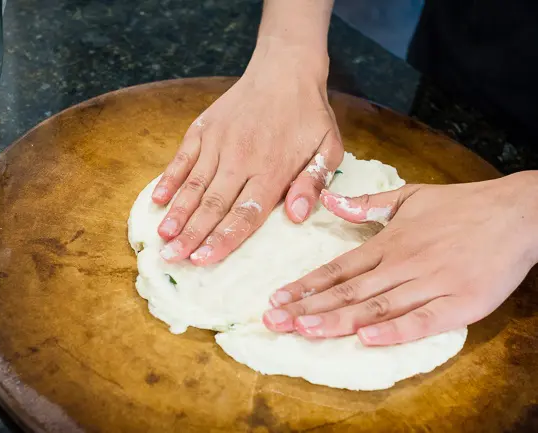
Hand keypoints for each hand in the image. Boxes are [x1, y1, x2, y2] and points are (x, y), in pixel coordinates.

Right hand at [152, 38, 342, 265]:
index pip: (244, 214)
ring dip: (177, 213)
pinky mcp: (203, 128)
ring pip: (194, 185)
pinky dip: (169, 178)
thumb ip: (314, 182)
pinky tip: (157, 199)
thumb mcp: (328, 147)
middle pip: (213, 205)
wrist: (284, 69)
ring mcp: (219, 143)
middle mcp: (241, 159)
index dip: (223, 239)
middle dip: (192, 235)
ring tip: (162, 237)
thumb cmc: (308, 115)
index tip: (203, 260)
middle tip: (171, 259)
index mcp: (272, 170)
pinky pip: (183, 158)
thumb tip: (297, 216)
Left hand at [262, 172, 537, 345]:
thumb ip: (368, 204)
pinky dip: (396, 330)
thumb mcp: (410, 196)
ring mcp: (431, 283)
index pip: (338, 268)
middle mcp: (403, 264)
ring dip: (338, 319)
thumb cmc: (462, 205)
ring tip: (304, 329)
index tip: (277, 298)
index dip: (306, 285)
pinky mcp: (460, 302)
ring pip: (377, 305)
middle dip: (308, 307)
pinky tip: (368, 339)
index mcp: (389, 243)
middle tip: (274, 321)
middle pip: (348, 291)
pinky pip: (424, 319)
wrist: (517, 212)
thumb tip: (330, 202)